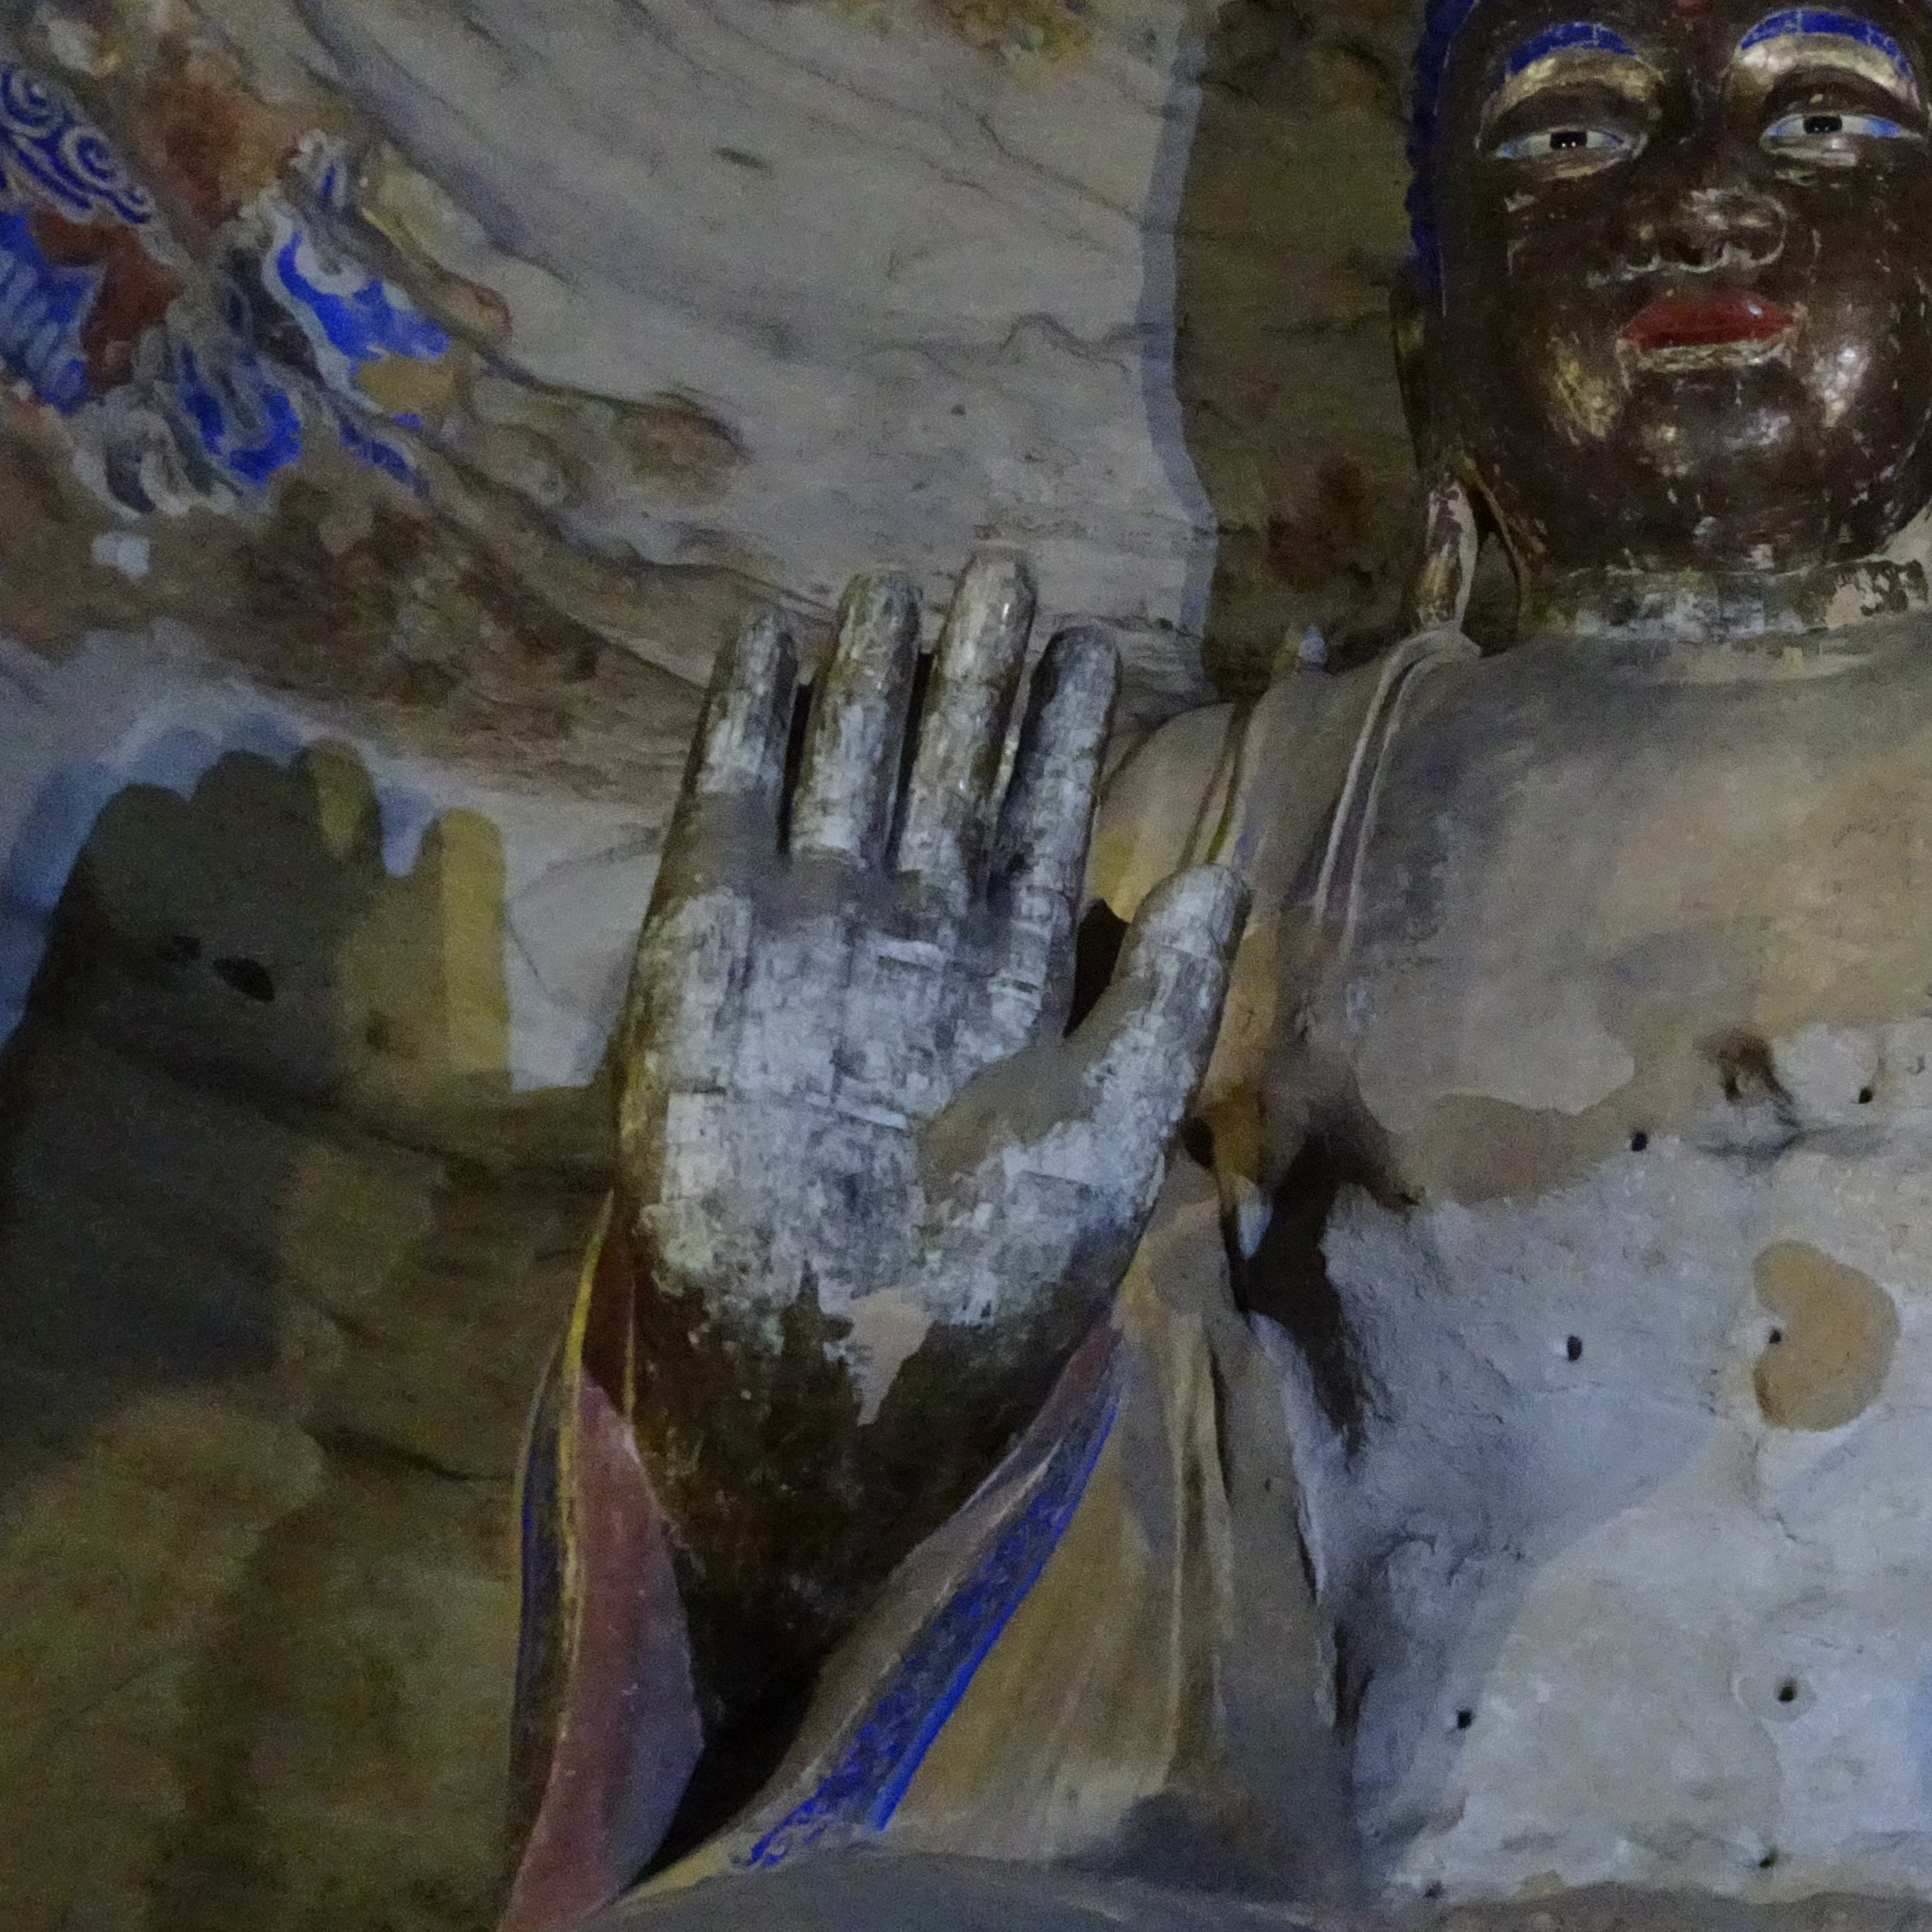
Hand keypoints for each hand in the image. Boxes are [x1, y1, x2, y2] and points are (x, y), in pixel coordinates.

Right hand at [621, 550, 1243, 1404]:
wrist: (838, 1365)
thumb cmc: (983, 1279)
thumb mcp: (1104, 1140)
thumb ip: (1157, 1006)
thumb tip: (1223, 874)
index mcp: (1001, 988)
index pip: (1032, 830)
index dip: (1056, 738)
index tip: (1085, 642)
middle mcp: (904, 948)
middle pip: (940, 780)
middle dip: (967, 680)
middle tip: (997, 566)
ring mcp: (804, 944)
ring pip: (842, 776)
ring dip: (863, 682)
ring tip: (891, 584)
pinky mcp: (707, 955)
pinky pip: (725, 816)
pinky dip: (742, 730)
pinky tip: (764, 644)